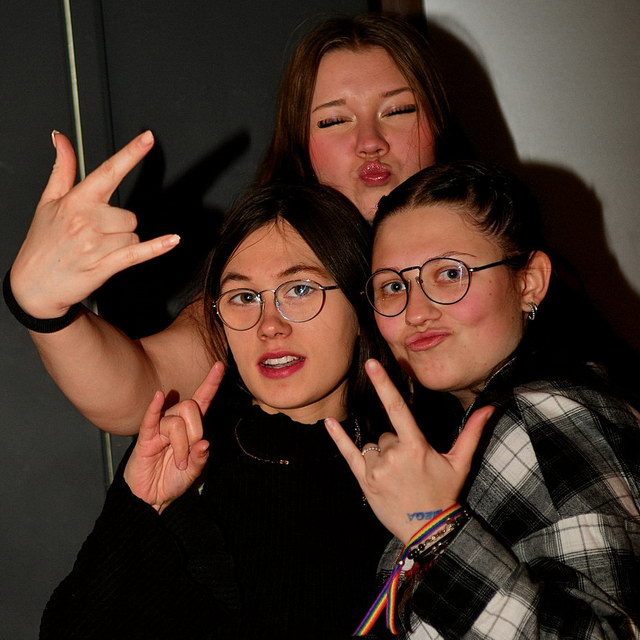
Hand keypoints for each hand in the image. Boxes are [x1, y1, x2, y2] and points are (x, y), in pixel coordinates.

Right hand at [10, 131, 179, 318]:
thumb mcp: (48, 202)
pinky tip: (172, 240)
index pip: (108, 171)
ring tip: (97, 249)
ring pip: (133, 234)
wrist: (32, 285)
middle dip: (119, 225)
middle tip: (95, 234)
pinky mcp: (105, 265)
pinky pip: (138, 252)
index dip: (131, 153)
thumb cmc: (42, 243)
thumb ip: (62, 169)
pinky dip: (156, 247)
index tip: (148, 138)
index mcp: (76, 201)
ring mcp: (96, 244)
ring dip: (122, 242)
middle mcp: (87, 220)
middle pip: (129, 214)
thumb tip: (62, 139)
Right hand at [123, 362, 223, 512]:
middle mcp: (176, 422)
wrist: (152, 498)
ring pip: (175, 421)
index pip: (203, 399)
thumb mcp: (194, 471)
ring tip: (177, 464)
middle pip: (190, 408)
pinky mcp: (145, 438)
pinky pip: (150, 419)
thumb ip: (200, 458)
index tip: (220, 365)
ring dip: (180, 446)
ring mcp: (160, 429)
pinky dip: (154, 408)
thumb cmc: (173, 479)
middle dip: (195, 431)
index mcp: (191, 427)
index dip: (211, 383)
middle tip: (190, 453)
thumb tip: (204, 443)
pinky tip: (157, 397)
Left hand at [325, 359, 493, 543]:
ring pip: (373, 446)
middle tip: (409, 468)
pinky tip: (328, 422)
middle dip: (395, 445)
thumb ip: (471, 432)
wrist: (428, 531)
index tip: (371, 365)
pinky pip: (348, 453)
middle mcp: (393, 455)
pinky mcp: (364, 480)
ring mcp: (376, 468)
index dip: (383, 384)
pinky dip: (338, 438)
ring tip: (397, 477)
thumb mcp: (459, 463)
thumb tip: (489, 407)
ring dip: (381, 455)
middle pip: (386, 434)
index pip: (397, 408)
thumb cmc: (445, 493)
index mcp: (415, 446)